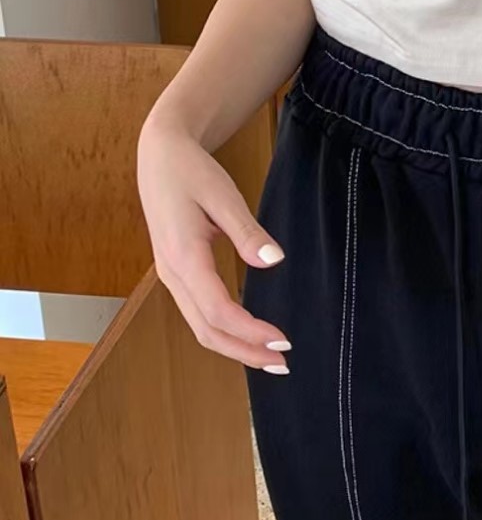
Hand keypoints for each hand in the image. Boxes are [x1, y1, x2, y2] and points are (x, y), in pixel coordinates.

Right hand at [136, 114, 292, 371]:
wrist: (160, 156)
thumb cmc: (191, 172)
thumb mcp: (223, 195)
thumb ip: (248, 231)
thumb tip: (274, 260)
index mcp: (183, 257)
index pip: (218, 310)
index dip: (251, 332)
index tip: (283, 341)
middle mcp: (173, 274)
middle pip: (207, 331)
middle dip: (245, 352)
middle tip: (284, 363)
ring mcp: (172, 277)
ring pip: (200, 327)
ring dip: (235, 347)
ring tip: (270, 357)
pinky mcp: (178, 274)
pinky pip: (199, 314)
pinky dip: (224, 331)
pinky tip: (247, 334)